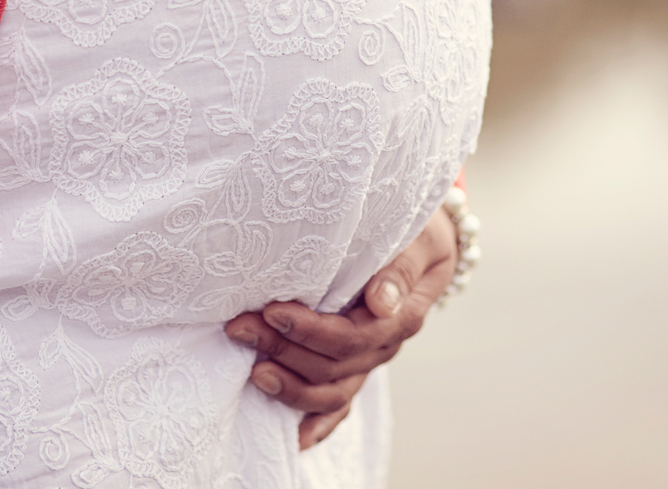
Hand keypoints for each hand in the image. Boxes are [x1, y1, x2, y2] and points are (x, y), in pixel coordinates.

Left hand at [223, 206, 458, 448]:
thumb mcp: (420, 240)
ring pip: (331, 391)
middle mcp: (384, 345)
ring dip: (289, 386)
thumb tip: (381, 301)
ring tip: (252, 371)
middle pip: (333, 364)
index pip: (353, 337)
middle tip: (241, 328)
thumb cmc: (419, 232)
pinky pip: (339, 404)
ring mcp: (369, 360)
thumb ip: (401, 268)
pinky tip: (294, 436)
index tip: (272, 312)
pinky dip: (317, 423)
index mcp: (401, 316)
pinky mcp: (355, 365)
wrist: (426, 242)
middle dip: (283, 349)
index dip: (311, 330)